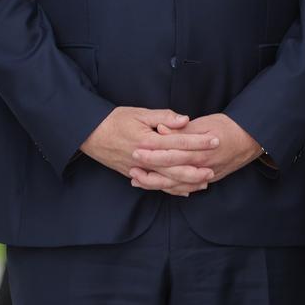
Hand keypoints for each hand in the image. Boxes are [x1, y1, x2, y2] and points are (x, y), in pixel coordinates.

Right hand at [82, 108, 213, 194]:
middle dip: (197, 168)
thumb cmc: (115, 120)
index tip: (215, 140)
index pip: (179, 142)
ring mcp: (139, 169)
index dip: (199, 142)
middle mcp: (145, 158)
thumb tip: (185, 120)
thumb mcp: (139, 112)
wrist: (90, 134)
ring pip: (167, 181)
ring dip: (187, 182)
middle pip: (176, 167)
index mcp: (148, 140)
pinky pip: (156, 186)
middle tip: (214, 168)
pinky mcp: (134, 175)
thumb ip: (163, 117)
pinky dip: (171, 189)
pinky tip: (184, 191)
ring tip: (204, 181)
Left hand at [140, 112, 263, 188]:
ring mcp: (205, 176)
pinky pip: (187, 189)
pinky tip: (160, 187)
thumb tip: (161, 129)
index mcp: (198, 152)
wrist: (252, 139)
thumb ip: (182, 129)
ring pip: (176, 186)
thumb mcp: (205, 123)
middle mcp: (200, 168)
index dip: (152, 155)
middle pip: (170, 174)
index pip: (170, 155)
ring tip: (138, 181)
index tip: (136, 152)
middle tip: (131, 170)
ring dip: (156, 184)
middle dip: (148, 173)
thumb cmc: (228, 127)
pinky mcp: (208, 180)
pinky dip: (172, 190)